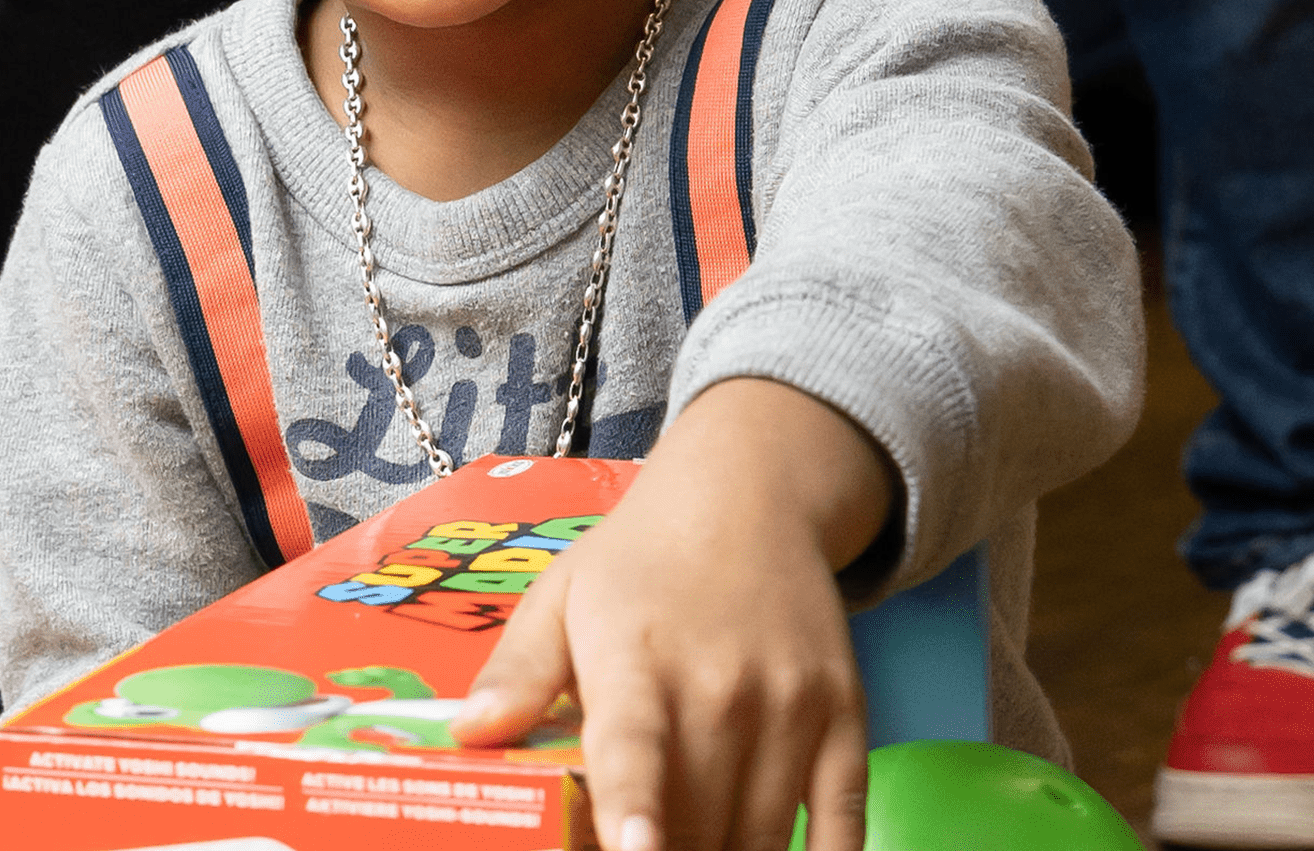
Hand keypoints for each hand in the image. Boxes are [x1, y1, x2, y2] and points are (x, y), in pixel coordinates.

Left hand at [452, 379, 891, 850]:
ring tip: (685, 848)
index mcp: (637, 659)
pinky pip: (843, 818)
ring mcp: (791, 702)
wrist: (750, 498)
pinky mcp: (845, 714)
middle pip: (696, 823)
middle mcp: (722, 684)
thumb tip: (468, 733)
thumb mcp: (561, 598)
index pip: (635, 749)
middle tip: (634, 849)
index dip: (634, 810)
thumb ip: (518, 672)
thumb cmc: (639, 565)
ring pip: (760, 836)